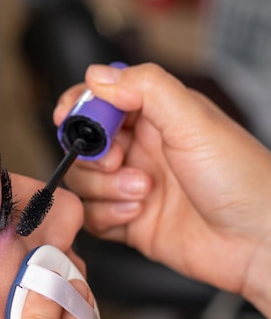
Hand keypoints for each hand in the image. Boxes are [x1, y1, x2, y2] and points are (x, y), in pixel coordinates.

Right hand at [56, 63, 270, 317]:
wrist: (259, 244)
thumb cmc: (241, 179)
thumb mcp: (193, 121)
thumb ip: (145, 89)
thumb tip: (97, 75)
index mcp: (156, 118)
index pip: (100, 102)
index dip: (79, 108)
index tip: (67, 118)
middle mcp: (141, 150)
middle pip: (83, 145)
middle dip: (94, 157)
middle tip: (119, 162)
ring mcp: (132, 187)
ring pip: (84, 182)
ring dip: (105, 189)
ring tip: (143, 193)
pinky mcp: (129, 221)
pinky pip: (92, 216)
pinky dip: (106, 216)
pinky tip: (136, 216)